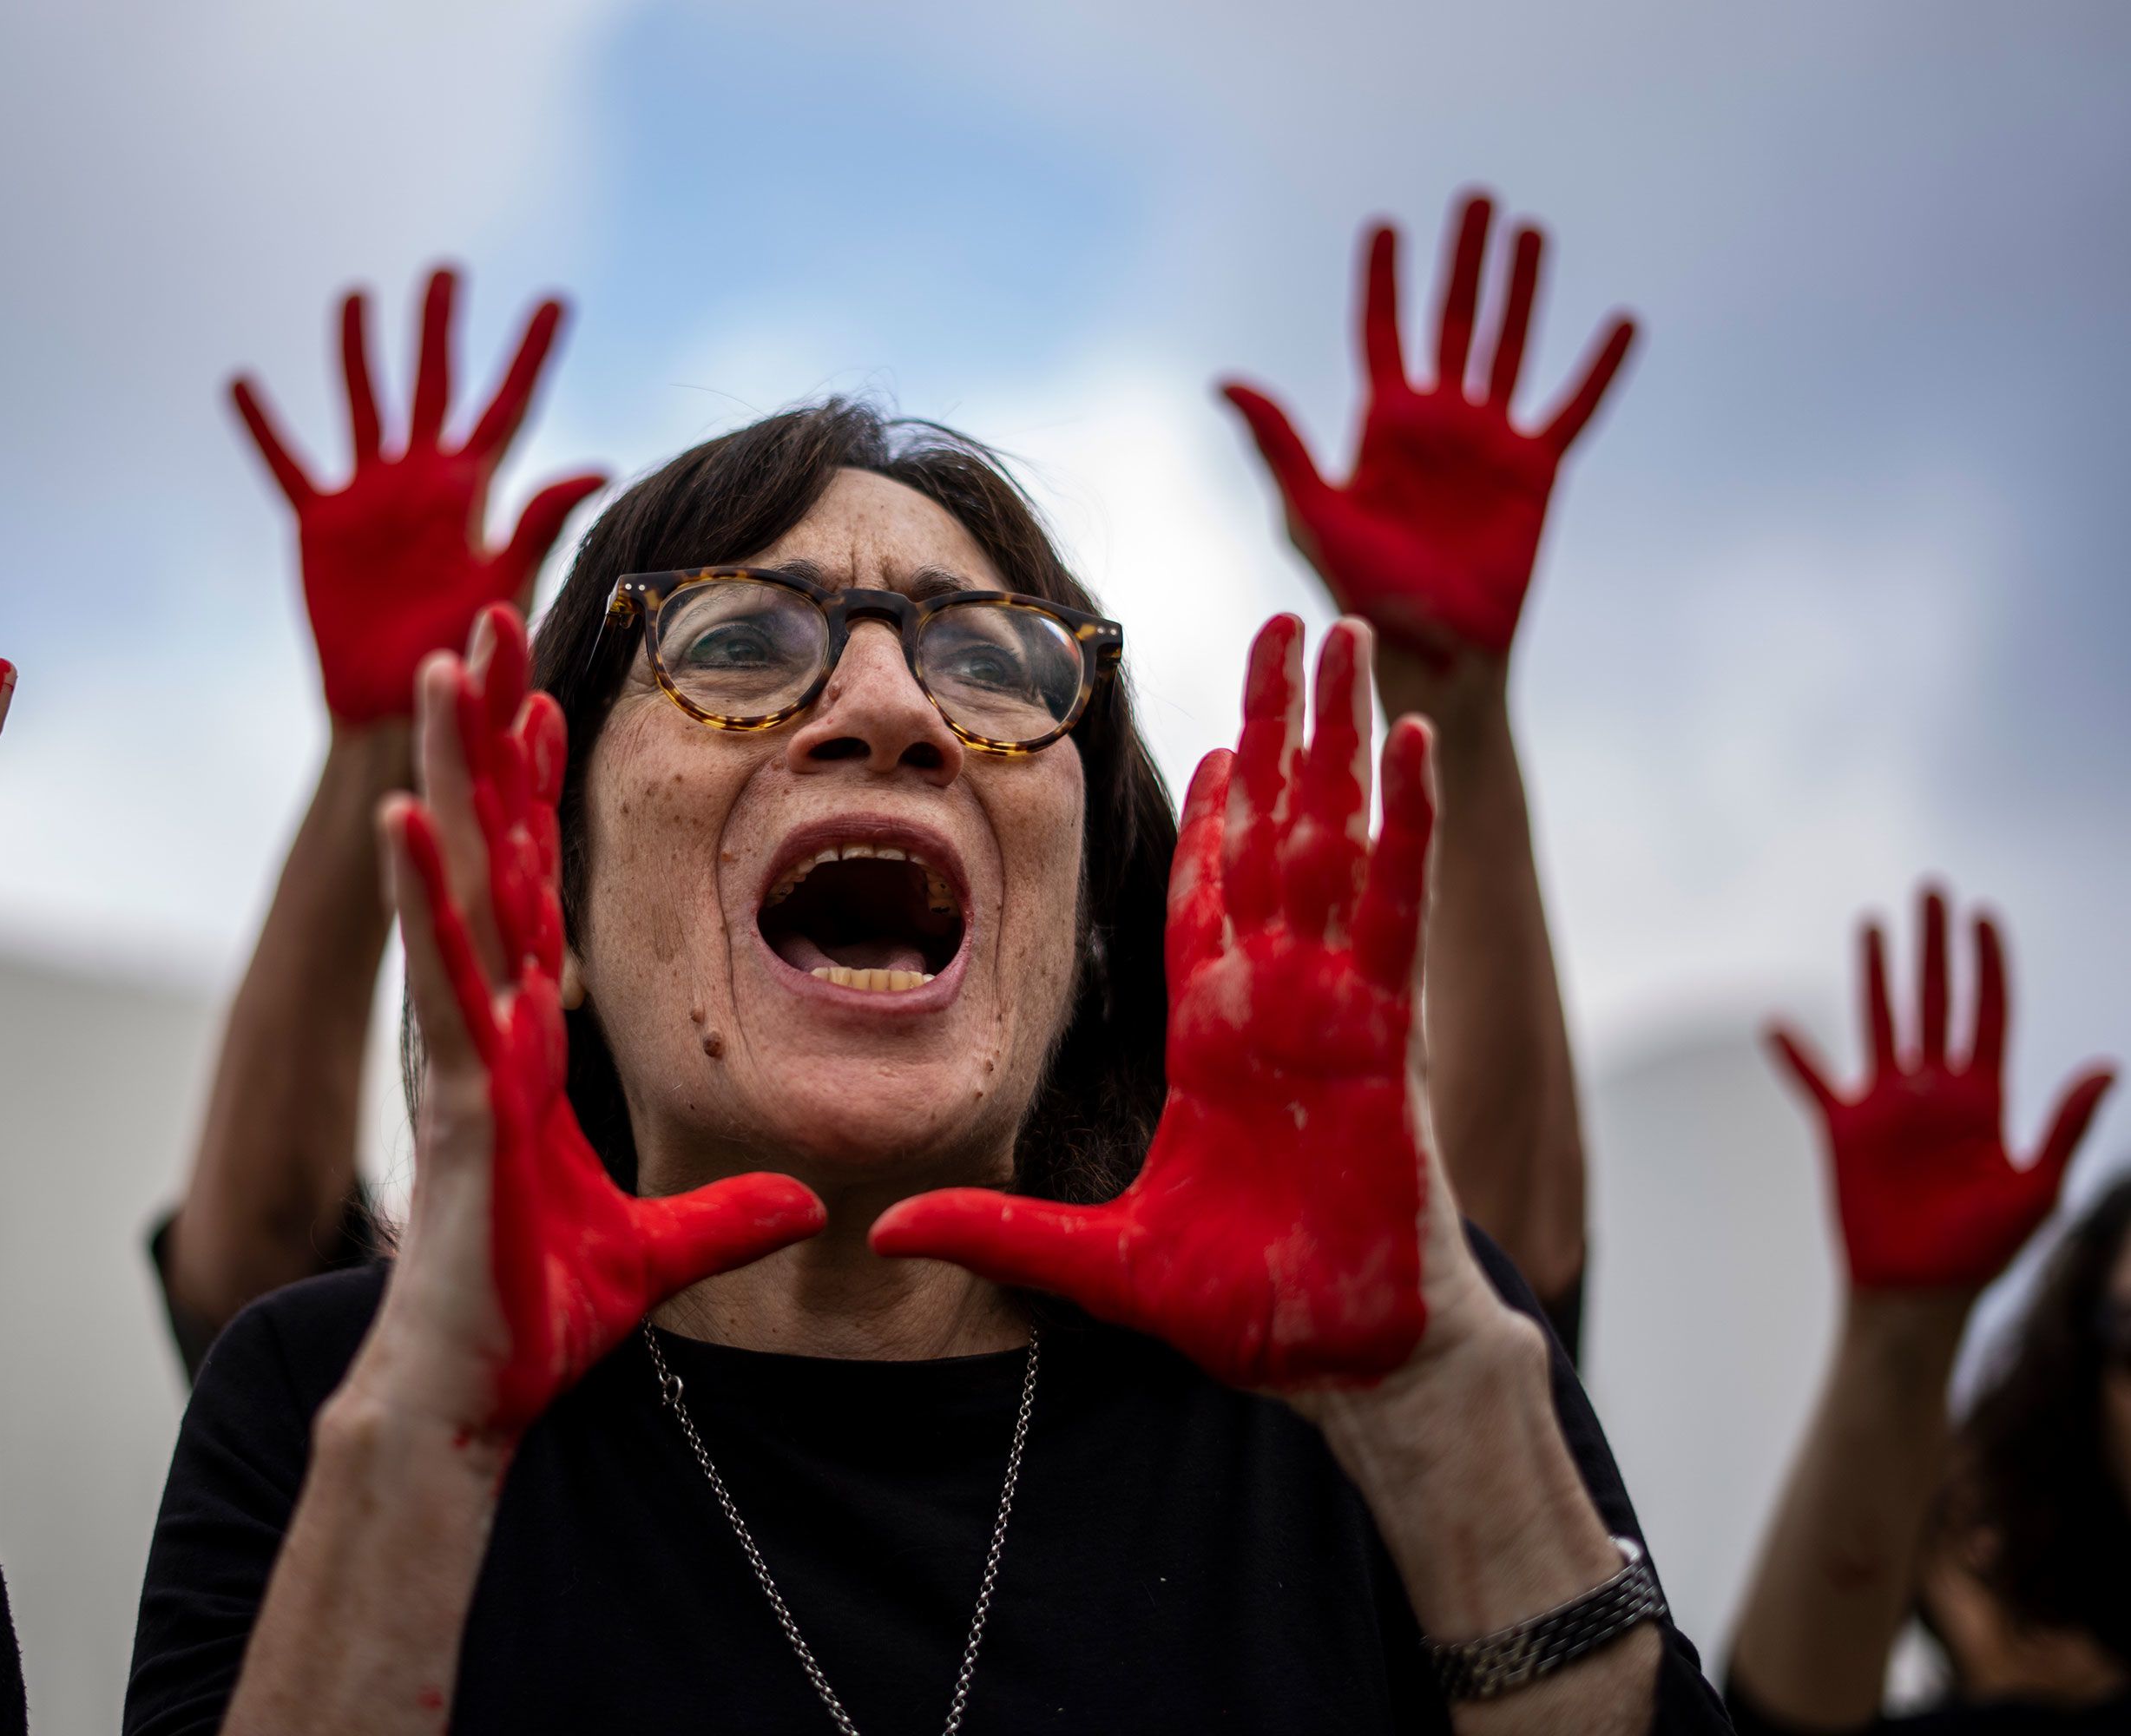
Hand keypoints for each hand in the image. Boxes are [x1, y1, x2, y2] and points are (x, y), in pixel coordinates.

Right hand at [232, 269, 608, 723]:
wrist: (396, 705)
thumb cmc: (460, 654)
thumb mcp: (504, 583)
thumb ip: (540, 522)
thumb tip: (597, 466)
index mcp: (470, 492)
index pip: (507, 406)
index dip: (529, 354)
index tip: (556, 301)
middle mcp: (421, 482)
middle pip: (433, 385)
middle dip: (439, 329)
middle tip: (447, 272)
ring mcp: (368, 499)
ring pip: (362, 405)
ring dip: (358, 352)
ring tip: (356, 296)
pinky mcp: (319, 524)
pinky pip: (286, 463)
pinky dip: (263, 425)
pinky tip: (241, 382)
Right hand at [375, 606, 823, 1436]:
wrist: (472, 1398)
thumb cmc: (538, 1316)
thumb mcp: (665, 1251)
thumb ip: (728, 1213)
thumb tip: (801, 1203)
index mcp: (520, 1039)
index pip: (533, 889)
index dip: (534, 795)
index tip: (552, 702)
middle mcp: (482, 1023)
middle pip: (483, 850)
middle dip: (482, 736)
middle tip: (486, 625)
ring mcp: (463, 1052)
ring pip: (453, 885)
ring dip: (445, 773)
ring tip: (442, 669)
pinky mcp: (458, 1099)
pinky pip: (442, 979)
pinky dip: (422, 896)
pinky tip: (407, 815)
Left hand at [876, 617, 1503, 1391]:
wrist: (1342, 1363)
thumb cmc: (1243, 1310)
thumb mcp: (1094, 1259)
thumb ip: (999, 1230)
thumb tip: (887, 1231)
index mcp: (1215, 1036)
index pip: (1204, 895)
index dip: (1208, 812)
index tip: (1206, 731)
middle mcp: (1277, 1001)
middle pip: (1273, 833)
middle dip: (1278, 727)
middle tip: (1282, 621)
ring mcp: (1334, 1006)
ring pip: (1335, 838)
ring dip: (1339, 737)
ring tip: (1345, 638)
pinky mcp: (1384, 1035)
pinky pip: (1394, 908)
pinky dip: (1402, 825)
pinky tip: (1407, 744)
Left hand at [1222, 191, 1635, 668]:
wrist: (1430, 649)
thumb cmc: (1361, 591)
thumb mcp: (1311, 511)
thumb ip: (1278, 442)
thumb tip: (1225, 381)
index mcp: (1380, 427)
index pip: (1381, 334)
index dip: (1383, 282)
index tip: (1385, 226)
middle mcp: (1438, 424)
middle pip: (1452, 321)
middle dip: (1463, 261)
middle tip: (1477, 198)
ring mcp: (1490, 444)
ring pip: (1510, 346)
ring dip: (1522, 290)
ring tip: (1531, 231)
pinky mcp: (1538, 472)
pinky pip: (1574, 408)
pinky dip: (1598, 368)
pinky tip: (1621, 322)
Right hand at [1769, 886, 2113, 1290]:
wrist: (1919, 1295)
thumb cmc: (1983, 1252)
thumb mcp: (2038, 1189)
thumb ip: (2067, 1126)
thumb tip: (2108, 1067)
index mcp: (1986, 1099)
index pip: (1989, 1013)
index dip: (1988, 964)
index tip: (1984, 916)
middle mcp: (1936, 1091)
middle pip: (1935, 999)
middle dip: (1936, 945)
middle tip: (1933, 890)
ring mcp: (1887, 1106)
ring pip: (1881, 1021)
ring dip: (1876, 972)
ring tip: (1873, 923)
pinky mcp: (1843, 1130)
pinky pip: (1814, 1080)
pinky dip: (1794, 1054)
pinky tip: (1776, 1024)